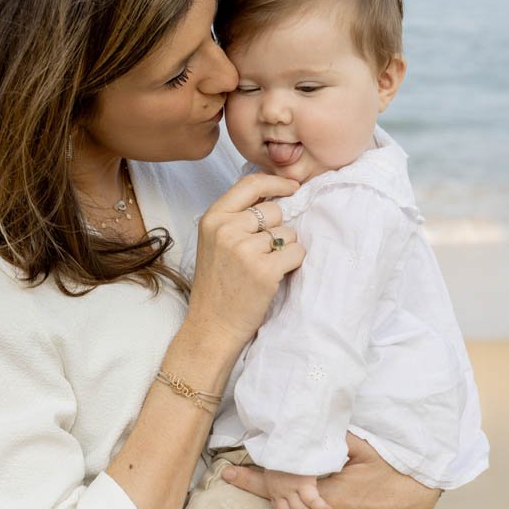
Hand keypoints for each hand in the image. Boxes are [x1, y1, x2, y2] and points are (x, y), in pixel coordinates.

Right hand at [186, 173, 302, 348]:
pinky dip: (292, 264)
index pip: (250, 184)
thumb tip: (274, 194)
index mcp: (213, 218)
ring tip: (262, 269)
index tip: (292, 187)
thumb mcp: (215, 242)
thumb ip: (236, 217)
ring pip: (288, 233)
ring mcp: (245, 249)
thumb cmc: (217, 285)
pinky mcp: (264, 270)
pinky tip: (273, 277)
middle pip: (275, 211)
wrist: (212, 326)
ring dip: (283, 250)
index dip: (276, 182)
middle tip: (260, 254)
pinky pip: (297, 252)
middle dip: (276, 230)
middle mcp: (227, 229)